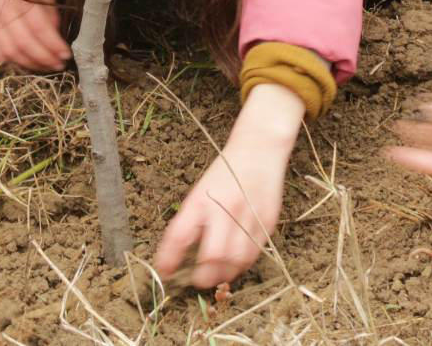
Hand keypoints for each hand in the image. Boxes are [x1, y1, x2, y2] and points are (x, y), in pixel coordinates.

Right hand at [0, 0, 70, 70]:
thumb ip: (50, 14)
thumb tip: (57, 39)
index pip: (39, 27)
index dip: (54, 45)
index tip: (66, 55)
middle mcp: (2, 8)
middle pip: (24, 43)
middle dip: (44, 58)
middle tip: (58, 65)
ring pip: (8, 51)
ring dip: (29, 64)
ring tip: (44, 66)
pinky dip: (8, 63)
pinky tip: (22, 63)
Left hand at [152, 83, 301, 288]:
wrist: (258, 151)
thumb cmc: (224, 173)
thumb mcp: (200, 192)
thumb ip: (190, 222)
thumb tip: (177, 256)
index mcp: (202, 199)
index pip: (180, 235)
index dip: (170, 258)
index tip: (165, 272)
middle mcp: (225, 208)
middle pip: (213, 254)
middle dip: (203, 275)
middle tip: (197, 280)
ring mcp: (248, 215)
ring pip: (236, 260)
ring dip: (224, 274)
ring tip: (216, 276)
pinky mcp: (267, 222)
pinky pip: (254, 254)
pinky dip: (241, 265)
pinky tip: (234, 263)